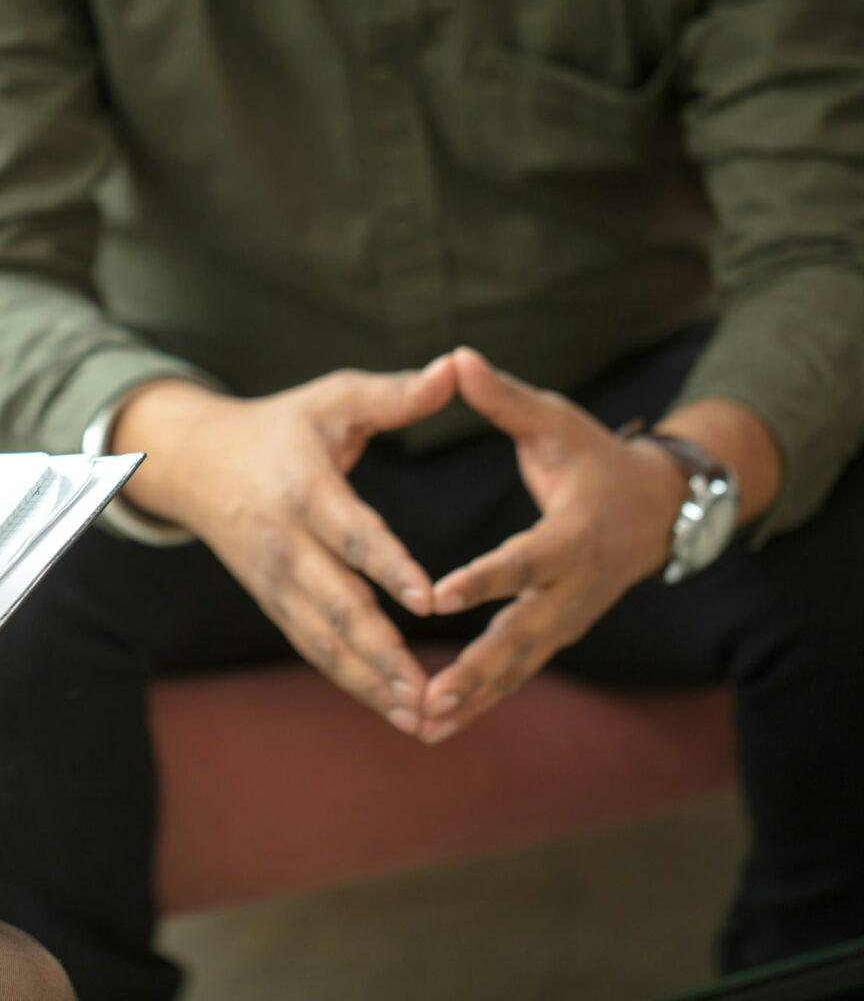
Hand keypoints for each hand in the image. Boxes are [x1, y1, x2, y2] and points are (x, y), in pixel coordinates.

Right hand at [112, 358, 457, 732]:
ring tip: (420, 717)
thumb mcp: (331, 397)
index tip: (428, 600)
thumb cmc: (281, 425)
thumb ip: (395, 394)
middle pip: (335, 605)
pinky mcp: (273, 602)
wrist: (194, 464)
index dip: (389, 567)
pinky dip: (351, 680)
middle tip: (428, 691)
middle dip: (381, 653)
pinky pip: (314, 647)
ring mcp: (274, 581)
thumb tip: (458, 367)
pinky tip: (393, 707)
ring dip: (370, 682)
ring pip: (323, 641)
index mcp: (304, 489)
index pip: (351, 533)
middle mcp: (285, 544)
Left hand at [417, 348, 685, 743]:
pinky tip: (434, 724)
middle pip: (521, 635)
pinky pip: (516, 674)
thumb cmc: (595, 457)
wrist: (658, 508)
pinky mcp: (555, 635)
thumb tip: (457, 357)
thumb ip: (505, 398)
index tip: (436, 597)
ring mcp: (567, 619)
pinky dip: (481, 701)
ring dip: (473, 699)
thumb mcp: (556, 421)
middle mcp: (572, 588)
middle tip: (431, 696)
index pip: (523, 561)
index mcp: (571, 535)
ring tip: (423, 725)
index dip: (482, 579)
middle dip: (477, 669)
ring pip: (517, 667)